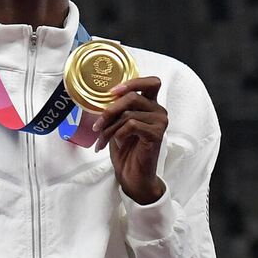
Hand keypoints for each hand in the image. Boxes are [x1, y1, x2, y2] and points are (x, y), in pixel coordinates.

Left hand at [89, 76, 167, 204]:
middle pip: (133, 96)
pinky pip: (131, 125)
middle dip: (110, 110)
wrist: (132, 176)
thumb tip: (104, 96)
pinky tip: (117, 143)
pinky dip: (118, 134)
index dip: (132, 82)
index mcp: (151, 105)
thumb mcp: (118, 124)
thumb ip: (118, 109)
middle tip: (97, 125)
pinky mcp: (156, 134)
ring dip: (109, 128)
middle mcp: (159, 111)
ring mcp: (160, 122)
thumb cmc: (125, 150)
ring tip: (103, 140)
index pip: (151, 82)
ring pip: (128, 113)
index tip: (112, 92)